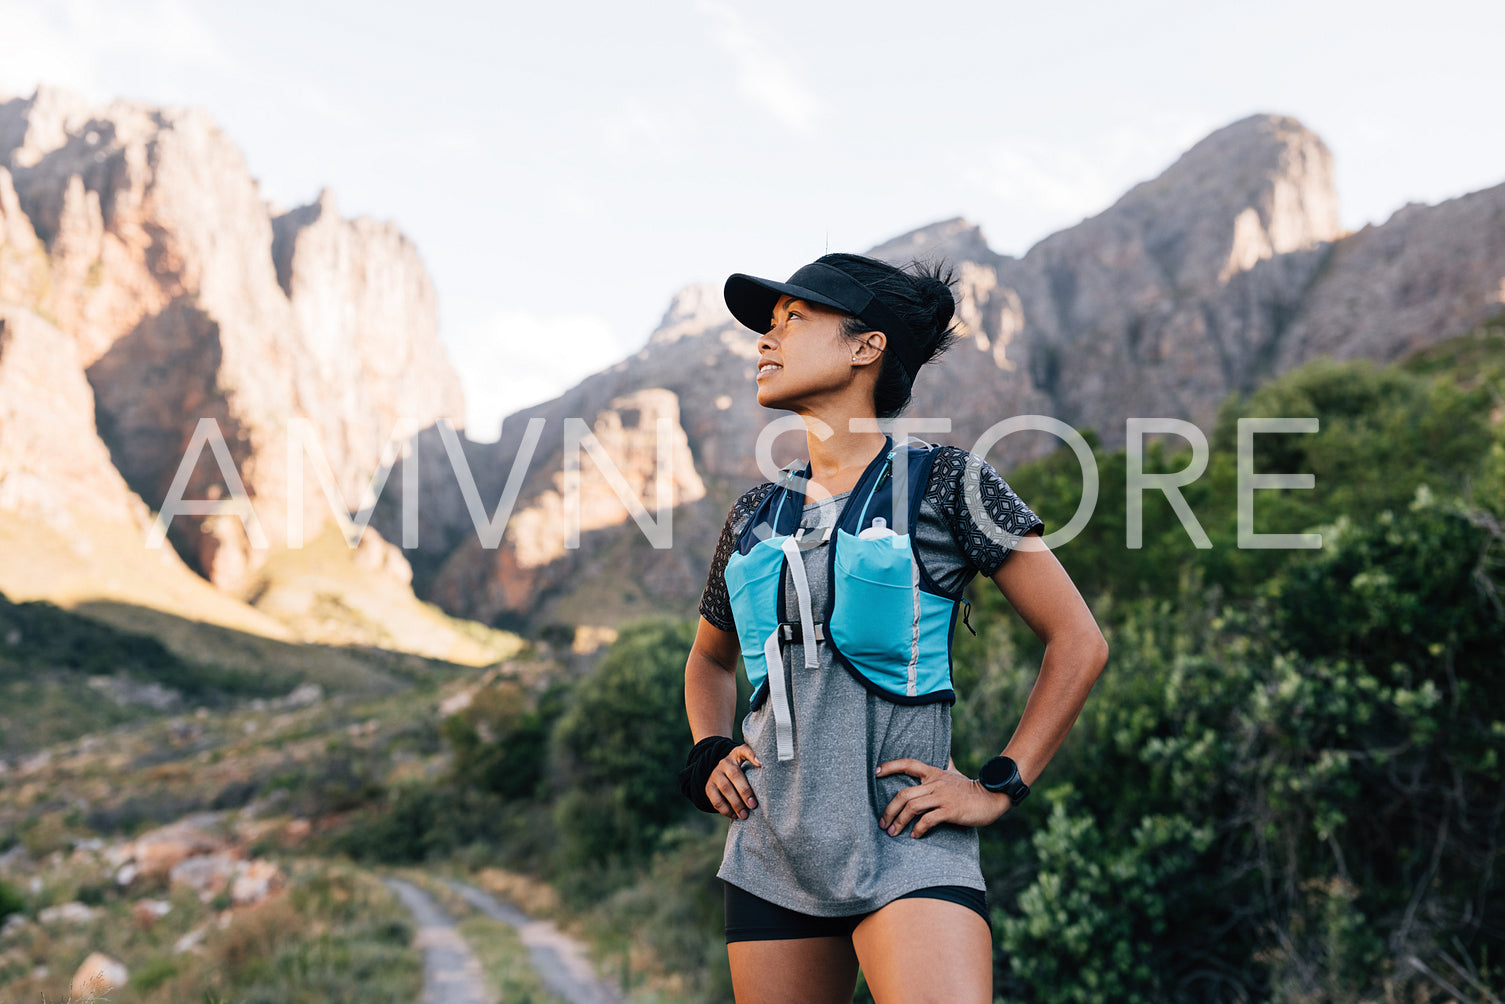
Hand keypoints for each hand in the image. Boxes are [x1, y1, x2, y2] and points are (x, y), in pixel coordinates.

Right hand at [705, 743, 761, 820]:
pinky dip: (725, 810)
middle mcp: (725, 762)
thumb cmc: (741, 771)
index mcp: (737, 754)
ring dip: (736, 803)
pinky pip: (716, 800)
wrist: (720, 773)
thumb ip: (756, 766)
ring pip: (725, 788)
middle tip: (754, 805)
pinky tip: (734, 816)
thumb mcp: (747, 764)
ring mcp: (715, 774)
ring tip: (744, 815)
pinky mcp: (709, 787)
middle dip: (745, 791)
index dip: (752, 755)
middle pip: (735, 775)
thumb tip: (772, 778)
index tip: (761, 764)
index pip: (744, 750)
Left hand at [875, 758, 1012, 837]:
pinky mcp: (950, 810)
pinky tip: (915, 835)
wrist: (993, 797)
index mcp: (934, 773)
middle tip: (883, 823)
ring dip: (899, 821)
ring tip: (893, 832)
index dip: (891, 766)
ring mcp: (942, 797)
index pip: (908, 764)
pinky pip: (928, 820)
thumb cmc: (972, 788)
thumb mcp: (956, 773)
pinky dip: (918, 829)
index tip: (876, 772)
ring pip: (912, 807)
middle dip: (889, 810)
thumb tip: (945, 756)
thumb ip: (947, 765)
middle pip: (904, 793)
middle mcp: (935, 783)